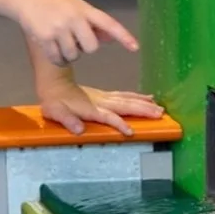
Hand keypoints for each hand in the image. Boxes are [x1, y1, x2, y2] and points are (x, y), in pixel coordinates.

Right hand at [13, 0, 137, 66]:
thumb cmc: (56, 3)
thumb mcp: (77, 7)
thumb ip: (93, 23)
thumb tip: (110, 39)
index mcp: (86, 9)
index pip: (109, 23)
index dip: (123, 36)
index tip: (135, 48)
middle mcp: (74, 18)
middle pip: (91, 48)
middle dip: (84, 48)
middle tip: (74, 39)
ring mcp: (59, 28)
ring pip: (74, 56)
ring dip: (68, 54)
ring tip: (60, 41)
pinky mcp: (44, 37)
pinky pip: (58, 59)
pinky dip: (57, 59)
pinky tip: (52, 49)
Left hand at [38, 78, 164, 136]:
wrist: (55, 82)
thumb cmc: (54, 100)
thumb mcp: (55, 111)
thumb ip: (67, 120)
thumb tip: (78, 129)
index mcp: (91, 109)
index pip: (108, 117)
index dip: (119, 124)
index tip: (131, 131)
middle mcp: (102, 102)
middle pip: (125, 106)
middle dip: (143, 110)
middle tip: (159, 114)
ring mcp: (104, 97)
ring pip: (128, 100)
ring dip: (144, 104)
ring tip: (159, 108)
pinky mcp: (105, 95)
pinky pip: (125, 95)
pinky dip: (137, 96)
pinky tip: (147, 97)